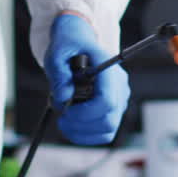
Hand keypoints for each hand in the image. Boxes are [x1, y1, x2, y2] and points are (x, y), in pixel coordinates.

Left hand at [43, 13, 129, 144]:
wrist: (78, 41)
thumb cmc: (70, 45)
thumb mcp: (57, 52)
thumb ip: (59, 74)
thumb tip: (63, 98)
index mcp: (109, 70)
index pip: (106, 101)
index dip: (84, 113)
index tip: (64, 110)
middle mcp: (119, 87)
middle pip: (109, 121)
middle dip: (81, 125)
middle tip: (61, 116)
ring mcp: (119, 100)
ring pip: (108, 131)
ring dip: (81, 131)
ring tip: (64, 115)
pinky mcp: (113, 110)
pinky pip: (104, 133)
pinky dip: (85, 134)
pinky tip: (71, 123)